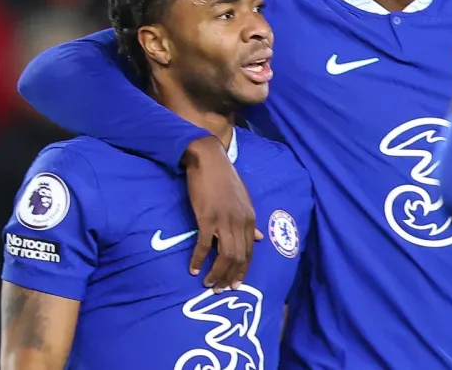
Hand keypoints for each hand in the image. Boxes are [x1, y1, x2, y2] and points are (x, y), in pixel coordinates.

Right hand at [181, 136, 262, 291]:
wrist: (209, 159)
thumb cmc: (223, 179)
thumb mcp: (242, 200)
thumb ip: (249, 221)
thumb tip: (259, 238)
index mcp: (249, 218)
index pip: (250, 251)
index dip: (243, 270)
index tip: (236, 285)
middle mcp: (240, 222)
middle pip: (239, 257)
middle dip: (230, 277)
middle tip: (220, 290)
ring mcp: (224, 220)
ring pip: (225, 255)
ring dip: (216, 273)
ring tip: (207, 284)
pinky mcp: (207, 217)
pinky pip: (205, 245)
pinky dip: (199, 259)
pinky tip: (192, 269)